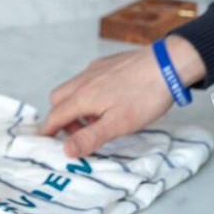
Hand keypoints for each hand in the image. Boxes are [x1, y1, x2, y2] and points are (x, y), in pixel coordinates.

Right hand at [41, 35, 205, 156]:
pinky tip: (110, 101)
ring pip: (74, 88)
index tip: (44, 144)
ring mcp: (97, 69)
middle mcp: (85, 79)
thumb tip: (65, 150)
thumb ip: (90, 136)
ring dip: (76, 106)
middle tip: (77, 134)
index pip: (54, 116)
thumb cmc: (145, 96)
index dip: (47, 132)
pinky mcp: (109, 63)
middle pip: (58, 99)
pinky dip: (89, 93)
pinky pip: (89, 79)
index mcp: (83, 96)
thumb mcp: (118, 124)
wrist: (169, 64)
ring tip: (98, 120)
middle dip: (61, 118)